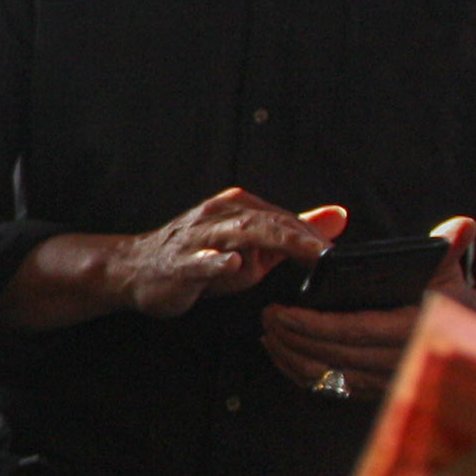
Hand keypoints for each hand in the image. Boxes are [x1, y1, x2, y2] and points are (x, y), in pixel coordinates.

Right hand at [111, 191, 341, 318]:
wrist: (137, 268)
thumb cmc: (198, 255)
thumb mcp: (250, 244)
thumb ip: (292, 232)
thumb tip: (338, 218)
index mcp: (239, 207)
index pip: (283, 220)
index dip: (311, 236)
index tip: (338, 255)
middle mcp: (220, 215)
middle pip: (267, 221)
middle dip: (299, 236)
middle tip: (327, 253)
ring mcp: (199, 237)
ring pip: (239, 234)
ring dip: (271, 241)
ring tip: (302, 251)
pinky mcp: (180, 262)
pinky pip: (200, 260)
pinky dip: (216, 261)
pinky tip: (231, 262)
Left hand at [264, 216, 470, 390]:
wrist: (468, 343)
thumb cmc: (451, 302)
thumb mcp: (450, 274)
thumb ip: (451, 248)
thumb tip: (463, 227)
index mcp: (410, 330)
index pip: (353, 331)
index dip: (313, 325)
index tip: (283, 312)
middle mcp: (394, 363)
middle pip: (332, 356)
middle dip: (293, 338)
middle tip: (267, 317)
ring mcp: (381, 383)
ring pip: (326, 377)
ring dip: (291, 357)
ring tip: (269, 333)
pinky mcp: (371, 392)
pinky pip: (330, 389)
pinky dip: (301, 374)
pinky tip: (283, 355)